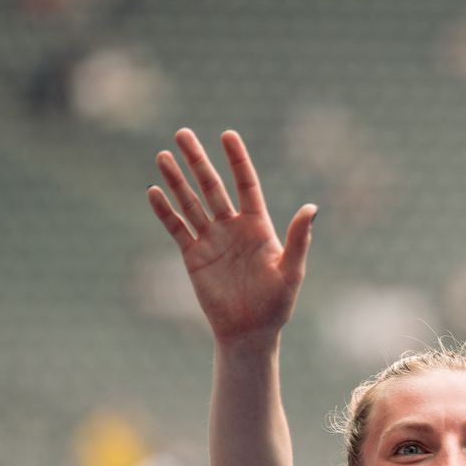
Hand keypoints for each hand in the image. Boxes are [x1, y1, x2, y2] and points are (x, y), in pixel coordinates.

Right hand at [146, 129, 314, 345]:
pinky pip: (177, 228)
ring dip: (176, 180)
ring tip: (163, 155)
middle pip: (212, 186)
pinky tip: (153, 191)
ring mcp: (211, 240)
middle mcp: (232, 227)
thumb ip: (299, 239)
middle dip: (198, 161)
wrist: (249, 332)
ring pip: (190, 203)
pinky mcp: (193, 256)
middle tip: (183, 133)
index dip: (237, 160)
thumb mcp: (291, 271)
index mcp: (258, 226)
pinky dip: (165, 211)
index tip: (227, 135)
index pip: (246, 184)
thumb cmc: (276, 304)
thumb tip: (312, 208)